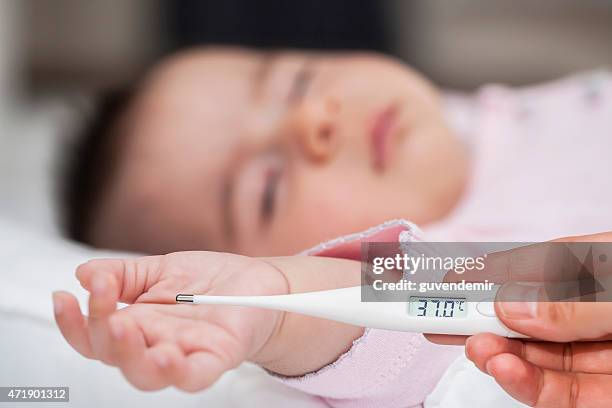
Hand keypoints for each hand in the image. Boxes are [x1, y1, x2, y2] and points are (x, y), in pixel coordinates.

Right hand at [53, 251, 288, 391]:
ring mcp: (185, 353)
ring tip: (124, 329)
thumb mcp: (162, 269)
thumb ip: (125, 275)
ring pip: (147, 375)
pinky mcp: (217, 357)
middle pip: (114, 356)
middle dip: (99, 331)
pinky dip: (178, 372)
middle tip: (104, 302)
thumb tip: (84, 273)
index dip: (73, 322)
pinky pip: (194, 375)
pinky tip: (167, 356)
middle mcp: (156, 344)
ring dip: (131, 356)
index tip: (64, 295)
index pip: (94, 335)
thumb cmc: (209, 281)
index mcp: (138, 323)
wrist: (257, 283)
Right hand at [427, 232, 611, 406]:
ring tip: (476, 348)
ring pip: (534, 356)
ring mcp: (600, 356)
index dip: (487, 273)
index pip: (532, 269)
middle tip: (441, 318)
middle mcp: (592, 314)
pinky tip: (503, 368)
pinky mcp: (605, 397)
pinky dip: (525, 383)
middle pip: (525, 315)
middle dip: (482, 317)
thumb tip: (510, 304)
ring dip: (497, 352)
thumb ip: (572, 301)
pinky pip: (559, 393)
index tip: (446, 280)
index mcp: (597, 272)